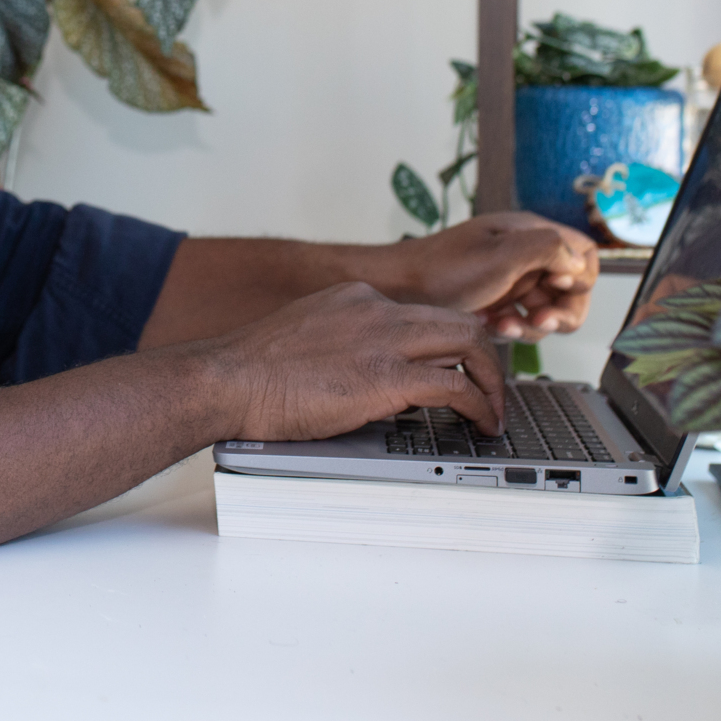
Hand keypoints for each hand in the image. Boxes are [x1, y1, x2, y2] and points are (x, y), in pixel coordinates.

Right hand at [207, 281, 506, 438]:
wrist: (228, 379)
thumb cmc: (252, 372)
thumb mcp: (306, 338)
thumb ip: (343, 345)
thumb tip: (363, 377)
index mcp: (356, 297)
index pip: (421, 315)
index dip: (445, 345)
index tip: (454, 368)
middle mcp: (377, 308)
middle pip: (458, 321)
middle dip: (484, 358)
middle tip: (489, 389)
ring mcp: (384, 338)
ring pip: (470, 342)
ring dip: (491, 380)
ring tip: (492, 411)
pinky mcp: (387, 376)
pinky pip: (455, 385)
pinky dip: (478, 404)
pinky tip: (479, 423)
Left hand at [374, 213, 596, 340]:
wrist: (399, 289)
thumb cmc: (443, 268)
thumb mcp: (500, 255)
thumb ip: (546, 250)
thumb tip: (577, 263)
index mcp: (529, 233)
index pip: (582, 252)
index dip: (579, 275)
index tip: (558, 288)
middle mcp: (525, 254)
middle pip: (572, 287)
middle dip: (561, 310)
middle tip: (540, 321)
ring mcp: (512, 280)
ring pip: (549, 310)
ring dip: (535, 324)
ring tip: (507, 327)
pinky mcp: (497, 303)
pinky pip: (524, 322)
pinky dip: (516, 329)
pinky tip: (493, 328)